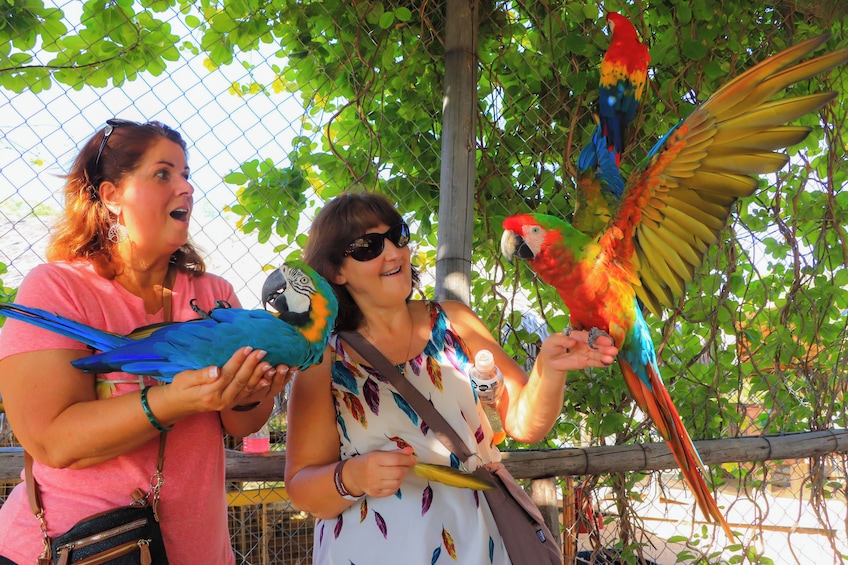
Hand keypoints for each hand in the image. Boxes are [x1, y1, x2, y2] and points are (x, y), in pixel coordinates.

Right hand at [167, 346, 290, 412]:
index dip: (238, 361)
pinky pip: (248, 395)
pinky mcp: (233, 403)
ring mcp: (228, 403)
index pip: (227, 374)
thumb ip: (201, 375)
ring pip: (247, 388)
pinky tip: (268, 378)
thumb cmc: (180, 387)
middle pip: (240, 381)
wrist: (179, 405)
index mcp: (209, 392)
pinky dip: (259, 386)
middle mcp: (221, 400)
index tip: (247, 348)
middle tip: (262, 351)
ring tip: (269, 363)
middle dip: (252, 365)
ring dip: (259, 375)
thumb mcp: (184, 379)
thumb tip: (216, 370)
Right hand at [343, 447, 416, 497]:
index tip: (413, 459)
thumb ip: (395, 453)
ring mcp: (374, 485)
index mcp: (374, 459)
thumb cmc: (367, 461)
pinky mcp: (375, 494)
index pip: (395, 460)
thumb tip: (410, 451)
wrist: (353, 475)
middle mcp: (373, 472)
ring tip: (399, 472)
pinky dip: (396, 485)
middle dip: (406, 468)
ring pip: (396, 483)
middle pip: (398, 473)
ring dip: (402, 477)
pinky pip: (392, 491)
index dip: (407, 460)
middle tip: (407, 465)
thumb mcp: (378, 453)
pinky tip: (393, 480)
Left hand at [540, 329, 617, 371]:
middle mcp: (583, 343)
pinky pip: (594, 362)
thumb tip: (572, 342)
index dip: (596, 338)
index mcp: (576, 335)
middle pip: (595, 344)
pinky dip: (601, 363)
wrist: (550, 360)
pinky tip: (608, 363)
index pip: (587, 336)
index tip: (605, 340)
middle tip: (613, 349)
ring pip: (597, 353)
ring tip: (611, 358)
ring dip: (604, 355)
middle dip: (604, 346)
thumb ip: (561, 340)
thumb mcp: (552, 341)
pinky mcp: (585, 361)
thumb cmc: (551, 346)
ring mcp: (585, 352)